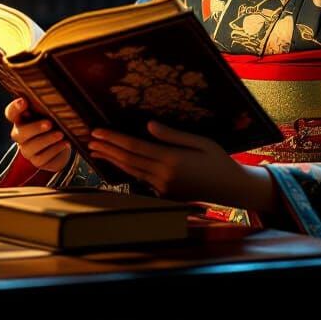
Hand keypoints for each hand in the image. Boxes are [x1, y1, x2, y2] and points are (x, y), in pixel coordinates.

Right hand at [4, 97, 72, 172]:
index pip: (11, 113)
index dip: (15, 108)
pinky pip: (42, 158)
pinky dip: (55, 150)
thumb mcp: (49, 113)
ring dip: (47, 140)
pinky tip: (65, 143)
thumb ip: (46, 107)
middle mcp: (20, 135)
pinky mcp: (37, 161)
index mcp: (21, 119)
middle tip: (49, 123)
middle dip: (35, 128)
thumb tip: (54, 99)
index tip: (24, 102)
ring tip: (61, 134)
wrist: (62, 143)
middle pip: (20, 133)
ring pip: (31, 147)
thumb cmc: (54, 121)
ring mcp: (27, 150)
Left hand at [88, 121, 279, 211]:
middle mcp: (163, 176)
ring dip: (112, 160)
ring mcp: (162, 187)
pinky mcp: (164, 194)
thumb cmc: (218, 160)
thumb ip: (173, 135)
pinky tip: (116, 163)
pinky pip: (139, 180)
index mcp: (171, 160)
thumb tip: (149, 125)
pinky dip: (125, 170)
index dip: (114, 138)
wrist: (230, 188)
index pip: (135, 147)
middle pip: (128, 160)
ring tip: (96, 150)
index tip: (98, 131)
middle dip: (107, 148)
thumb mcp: (200, 142)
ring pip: (130, 171)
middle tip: (90, 138)